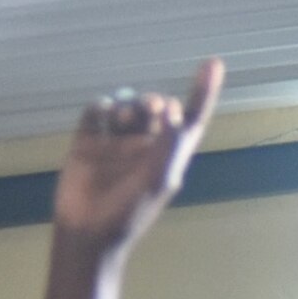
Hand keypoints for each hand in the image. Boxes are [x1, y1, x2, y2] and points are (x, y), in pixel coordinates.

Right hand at [52, 58, 222, 253]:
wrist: (86, 235)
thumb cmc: (127, 214)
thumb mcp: (158, 182)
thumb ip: (170, 145)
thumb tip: (174, 110)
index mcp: (167, 155)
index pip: (190, 119)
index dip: (202, 92)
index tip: (211, 64)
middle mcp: (143, 145)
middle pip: (155, 108)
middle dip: (154, 102)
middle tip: (150, 108)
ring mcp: (115, 143)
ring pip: (126, 106)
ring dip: (128, 104)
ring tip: (122, 118)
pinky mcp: (87, 144)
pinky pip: (96, 113)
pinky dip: (101, 107)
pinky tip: (103, 114)